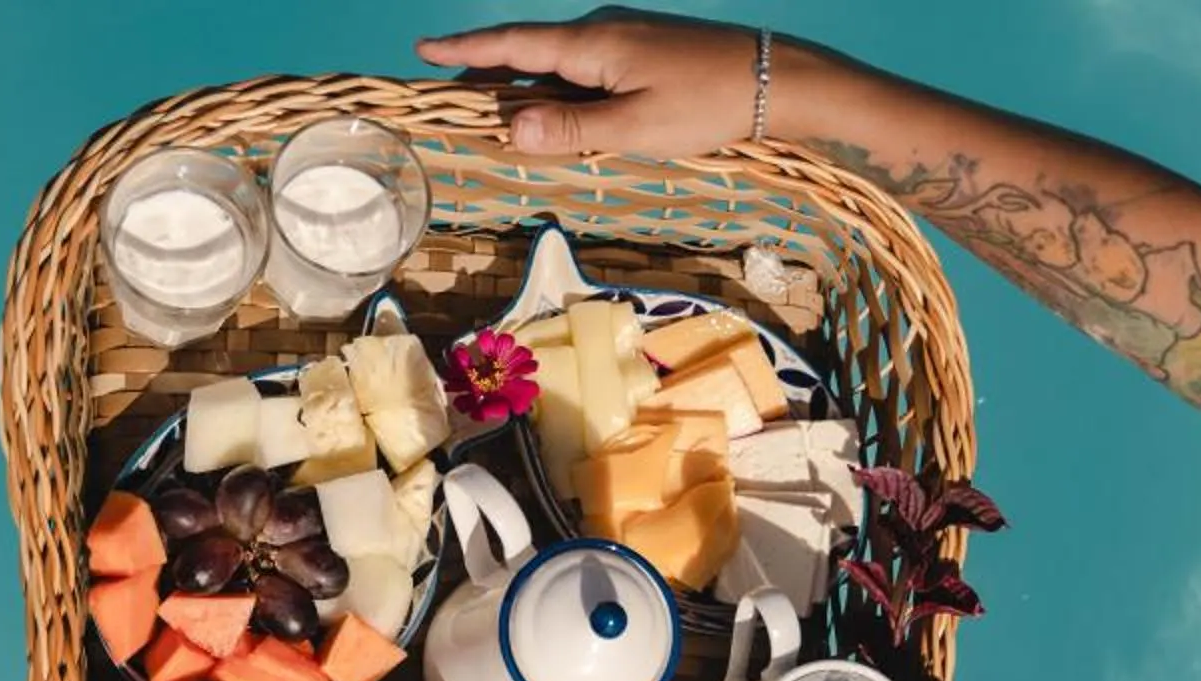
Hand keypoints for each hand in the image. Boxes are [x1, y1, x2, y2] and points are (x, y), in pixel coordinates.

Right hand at [416, 14, 780, 157]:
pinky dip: (555, 85)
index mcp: (591, 44)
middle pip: (526, 50)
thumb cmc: (707, 105)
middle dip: (483, 70)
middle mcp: (600, 30)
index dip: (465, 49)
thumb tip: (508, 130)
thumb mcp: (636, 129)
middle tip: (445, 91)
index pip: (511, 44)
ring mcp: (623, 36)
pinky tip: (553, 107)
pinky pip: (582, 65)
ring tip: (488, 105)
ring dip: (520, 82)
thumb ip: (571, 130)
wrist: (776, 79)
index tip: (424, 49)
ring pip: (554, 59)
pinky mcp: (642, 49)